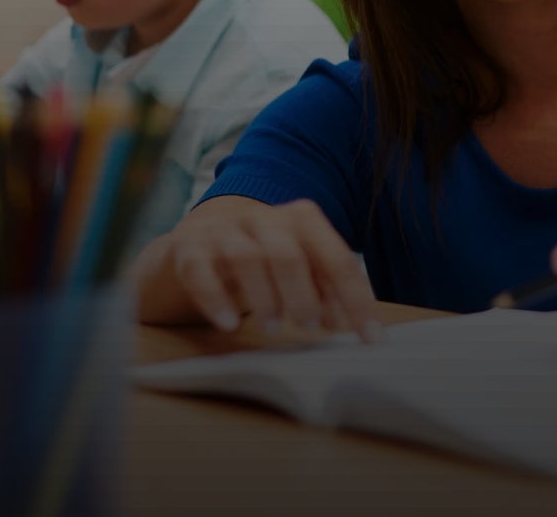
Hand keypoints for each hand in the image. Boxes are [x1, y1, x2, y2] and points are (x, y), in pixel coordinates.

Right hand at [134, 195, 381, 339]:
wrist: (185, 250)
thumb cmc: (253, 264)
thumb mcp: (292, 272)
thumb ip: (320, 289)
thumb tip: (339, 317)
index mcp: (300, 220)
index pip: (336, 258)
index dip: (356, 299)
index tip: (371, 338)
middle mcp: (262, 218)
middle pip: (289, 253)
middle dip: (305, 293)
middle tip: (310, 327)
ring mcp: (221, 230)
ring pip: (247, 258)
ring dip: (264, 296)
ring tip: (274, 328)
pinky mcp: (186, 248)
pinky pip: (199, 270)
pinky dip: (215, 298)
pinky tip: (227, 324)